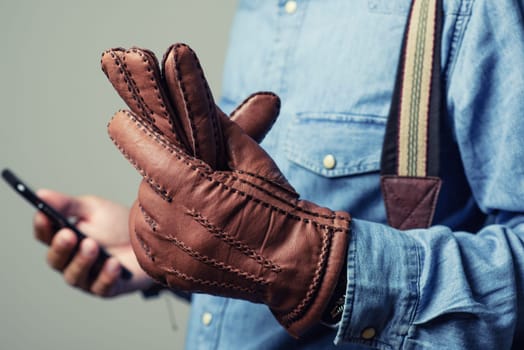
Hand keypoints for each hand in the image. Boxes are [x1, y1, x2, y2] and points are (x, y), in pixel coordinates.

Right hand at [34, 190, 154, 296]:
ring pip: (76, 275)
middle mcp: (70, 261)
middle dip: (61, 247)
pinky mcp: (108, 288)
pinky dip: (107, 275)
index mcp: (64, 239)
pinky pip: (103, 286)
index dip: (42, 227)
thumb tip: (41, 194)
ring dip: (83, 260)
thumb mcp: (94, 209)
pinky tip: (114, 263)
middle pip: (56, 259)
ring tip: (92, 244)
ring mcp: (88, 277)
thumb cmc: (117, 224)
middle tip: (69, 234)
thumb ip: (68, 205)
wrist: (150, 239)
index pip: (45, 235)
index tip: (43, 215)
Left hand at [104, 43, 350, 336]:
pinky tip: (185, 223)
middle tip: (184, 171)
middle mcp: (179, 230)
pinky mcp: (165, 274)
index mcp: (200, 195)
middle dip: (159, 171)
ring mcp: (170, 257)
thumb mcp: (253, 159)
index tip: (124, 119)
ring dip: (159, 199)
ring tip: (191, 201)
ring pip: (142, 210)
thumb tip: (185, 80)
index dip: (133, 131)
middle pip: (145, 182)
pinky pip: (144, 238)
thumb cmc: (278, 208)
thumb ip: (215, 123)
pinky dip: (158, 226)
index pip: (146, 151)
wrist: (293, 265)